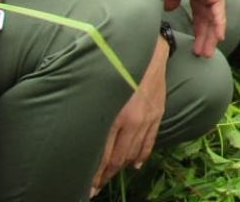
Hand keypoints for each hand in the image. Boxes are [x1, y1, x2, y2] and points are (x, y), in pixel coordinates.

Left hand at [92, 39, 167, 192]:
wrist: (148, 51)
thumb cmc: (118, 67)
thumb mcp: (100, 92)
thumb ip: (93, 115)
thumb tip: (82, 137)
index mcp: (117, 116)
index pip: (105, 155)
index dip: (95, 174)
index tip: (86, 187)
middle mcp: (134, 121)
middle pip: (118, 158)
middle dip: (104, 176)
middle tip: (93, 189)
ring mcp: (148, 118)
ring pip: (134, 152)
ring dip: (121, 168)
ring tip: (108, 179)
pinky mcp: (158, 113)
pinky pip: (150, 140)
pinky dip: (142, 155)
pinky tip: (135, 164)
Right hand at [157, 0, 224, 57]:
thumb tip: (170, 8)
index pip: (199, 13)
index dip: (198, 29)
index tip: (195, 44)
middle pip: (207, 19)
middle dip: (204, 37)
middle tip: (203, 54)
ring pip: (213, 19)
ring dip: (210, 36)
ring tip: (207, 52)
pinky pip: (218, 11)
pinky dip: (219, 25)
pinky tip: (219, 37)